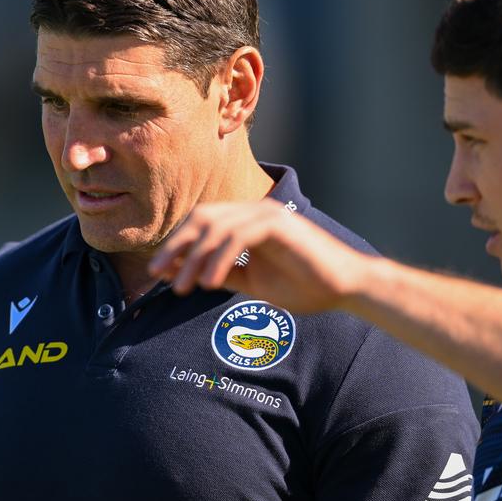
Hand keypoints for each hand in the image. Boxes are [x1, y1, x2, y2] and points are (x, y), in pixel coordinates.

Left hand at [149, 199, 369, 313]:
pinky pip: (238, 237)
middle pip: (201, 218)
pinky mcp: (279, 224)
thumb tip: (182, 273)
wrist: (345, 289)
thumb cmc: (303, 286)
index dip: (176, 245)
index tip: (157, 272)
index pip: (200, 223)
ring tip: (182, 288)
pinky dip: (219, 259)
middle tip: (156, 274)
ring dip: (193, 258)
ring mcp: (267, 214)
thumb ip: (221, 273)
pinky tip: (209, 284)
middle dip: (175, 246)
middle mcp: (254, 211)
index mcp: (247, 221)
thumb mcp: (252, 281)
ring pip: (215, 227)